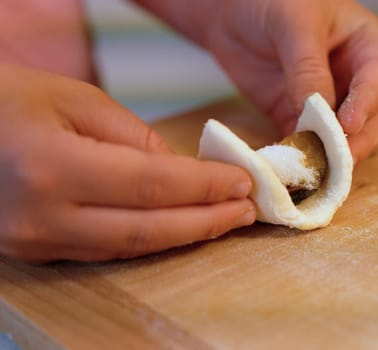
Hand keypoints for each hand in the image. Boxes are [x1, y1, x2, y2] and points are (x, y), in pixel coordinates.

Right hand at [0, 64, 254, 262]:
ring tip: (223, 221)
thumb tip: (178, 170)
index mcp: (51, 165)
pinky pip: (104, 251)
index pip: (151, 184)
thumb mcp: (75, 98)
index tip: (242, 181)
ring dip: (183, 236)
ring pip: (129, 248)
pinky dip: (148, 241)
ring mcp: (36, 242)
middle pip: (146, 228)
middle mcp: (43, 216)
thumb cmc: (7, 99)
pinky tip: (177, 229)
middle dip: (205, 221)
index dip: (203, 186)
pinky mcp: (35, 251)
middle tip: (246, 210)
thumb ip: (133, 137)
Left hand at [203, 0, 377, 162]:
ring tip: (312, 170)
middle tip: (334, 161)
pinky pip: (305, 142)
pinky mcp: (296, 117)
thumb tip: (319, 114)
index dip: (366, 104)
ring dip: (327, 156)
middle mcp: (353, 79)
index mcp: (367, 47)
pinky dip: (299, 156)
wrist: (230, 10)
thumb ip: (308, 68)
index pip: (377, 80)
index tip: (347, 126)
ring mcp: (326, 102)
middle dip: (353, 142)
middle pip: (367, 120)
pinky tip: (290, 167)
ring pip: (339, 138)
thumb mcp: (295, 25)